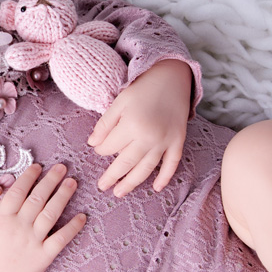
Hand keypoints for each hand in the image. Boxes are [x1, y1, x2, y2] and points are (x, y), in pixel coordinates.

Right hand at [0, 163, 86, 271]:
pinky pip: (60, 239)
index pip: (17, 192)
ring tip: (72, 182)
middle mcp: (18, 227)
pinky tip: (82, 216)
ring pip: (50, 214)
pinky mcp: (44, 256)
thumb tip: (12, 189)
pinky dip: (72, 227)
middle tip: (62, 167)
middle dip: (50, 180)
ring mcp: (32, 242)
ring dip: (62, 196)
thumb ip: (1, 210)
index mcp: (3, 219)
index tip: (38, 166)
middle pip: (37, 198)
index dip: (29, 177)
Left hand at [88, 60, 192, 196]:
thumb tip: (93, 144)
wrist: (172, 78)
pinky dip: (165, 177)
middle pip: (127, 163)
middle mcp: (149, 136)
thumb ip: (105, 124)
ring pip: (146, 168)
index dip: (101, 150)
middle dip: (112, 176)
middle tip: (102, 186)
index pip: (111, 147)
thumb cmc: (142, 90)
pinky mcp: (178, 141)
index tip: (98, 150)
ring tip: (120, 193)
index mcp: (132, 125)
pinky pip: (172, 164)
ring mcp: (166, 141)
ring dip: (132, 183)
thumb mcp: (119, 102)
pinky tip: (157, 188)